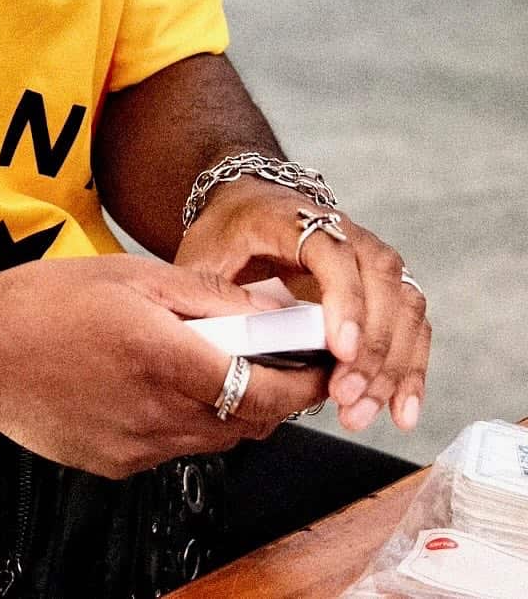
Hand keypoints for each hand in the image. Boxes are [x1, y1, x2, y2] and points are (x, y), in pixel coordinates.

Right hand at [0, 255, 327, 477]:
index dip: (304, 382)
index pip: (268, 391)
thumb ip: (205, 293)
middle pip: (249, 424)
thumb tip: (264, 303)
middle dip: (271, 394)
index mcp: (167, 358)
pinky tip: (150, 381)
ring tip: (202, 361)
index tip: (317, 364)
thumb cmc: (42, 303)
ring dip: (227, 407)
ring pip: (213, 438)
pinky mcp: (116, 465)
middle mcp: (159, 414)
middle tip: (267, 355)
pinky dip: (181, 419)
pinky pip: (171, 446)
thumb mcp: (130, 275)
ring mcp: (137, 448)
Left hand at [175, 180, 430, 434]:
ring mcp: (367, 253)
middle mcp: (341, 229)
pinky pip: (411, 322)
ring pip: (404, 304)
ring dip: (393, 364)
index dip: (343, 300)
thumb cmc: (224, 233)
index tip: (340, 349)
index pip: (333, 251)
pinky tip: (401, 409)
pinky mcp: (381, 282)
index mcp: (291, 217)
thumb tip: (232, 347)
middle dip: (370, 348)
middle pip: (379, 281)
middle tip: (346, 397)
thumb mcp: (203, 257)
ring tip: (363, 412)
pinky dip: (411, 367)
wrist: (247, 204)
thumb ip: (214, 296)